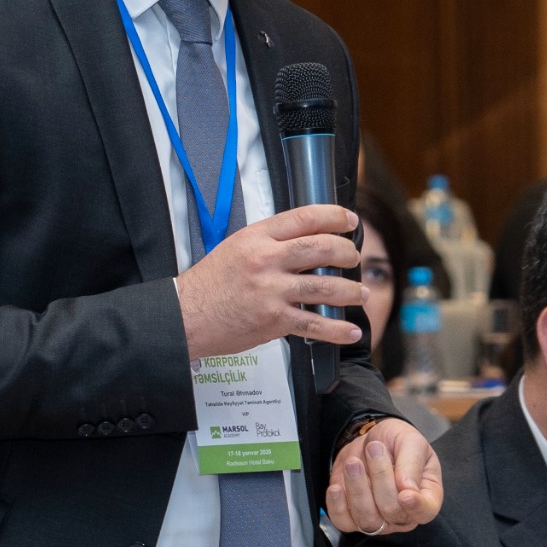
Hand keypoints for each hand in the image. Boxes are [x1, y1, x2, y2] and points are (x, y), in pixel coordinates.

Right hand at [174, 205, 364, 358]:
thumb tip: (303, 243)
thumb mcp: (235, 247)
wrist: (185, 316)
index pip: (304, 217)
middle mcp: (266, 260)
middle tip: (354, 258)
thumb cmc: (208, 284)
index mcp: (256, 237)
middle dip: (348, 253)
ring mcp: (271, 291)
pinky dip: (338, 329)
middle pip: (322, 248)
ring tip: (360, 293)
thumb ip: (268, 243)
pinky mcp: (274, 320)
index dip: (334, 216)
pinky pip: (315, 324)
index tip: (349, 220)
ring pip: (326, 286)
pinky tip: (350, 330)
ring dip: (351, 290)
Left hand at [327, 418, 442, 534]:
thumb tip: (407, 488)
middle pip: (392, 511)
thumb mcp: (411, 441)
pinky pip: (344, 522)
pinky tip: (337, 488)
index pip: (425, 511)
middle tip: (375, 448)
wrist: (370, 442)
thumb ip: (412, 463)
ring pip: (367, 519)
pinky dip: (338, 505)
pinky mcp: (352, 517)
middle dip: (380, 477)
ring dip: (357, 489)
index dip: (416, 506)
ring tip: (353, 462)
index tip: (405, 494)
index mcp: (426, 496)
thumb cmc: (397, 443)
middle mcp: (404, 514)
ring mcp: (378, 519)